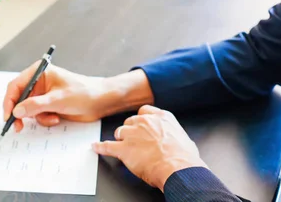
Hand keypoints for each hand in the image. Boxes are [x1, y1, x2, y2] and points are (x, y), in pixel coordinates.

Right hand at [3, 62, 107, 131]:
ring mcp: (43, 95)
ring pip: (27, 110)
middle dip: (20, 113)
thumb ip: (36, 105)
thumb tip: (16, 111)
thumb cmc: (83, 93)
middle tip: (19, 126)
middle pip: (18, 99)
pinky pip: (37, 116)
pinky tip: (57, 118)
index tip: (8, 115)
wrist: (100, 102)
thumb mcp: (58, 99)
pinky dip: (44, 119)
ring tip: (52, 118)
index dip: (9, 101)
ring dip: (37, 117)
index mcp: (39, 72)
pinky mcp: (48, 106)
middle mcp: (38, 83)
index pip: (16, 86)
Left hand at [92, 105, 206, 189]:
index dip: (140, 120)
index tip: (139, 125)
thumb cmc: (184, 157)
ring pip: (119, 132)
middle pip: (130, 122)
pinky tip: (96, 147)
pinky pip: (108, 146)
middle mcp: (145, 122)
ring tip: (125, 148)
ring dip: (121, 139)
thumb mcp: (183, 138)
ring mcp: (133, 134)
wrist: (178, 168)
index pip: (144, 112)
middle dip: (130, 131)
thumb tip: (174, 140)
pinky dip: (100, 147)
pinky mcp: (124, 149)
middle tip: (135, 141)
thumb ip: (172, 134)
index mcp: (161, 118)